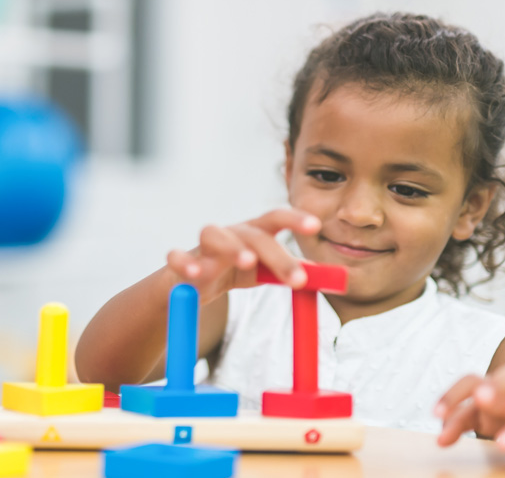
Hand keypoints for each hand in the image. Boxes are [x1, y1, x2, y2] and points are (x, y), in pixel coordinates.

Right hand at [165, 208, 319, 301]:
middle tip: (297, 279)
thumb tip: (328, 274)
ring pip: (213, 234)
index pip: (276, 219)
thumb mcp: (263, 271)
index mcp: (253, 233)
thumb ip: (291, 270)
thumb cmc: (230, 271)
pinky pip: (176, 259)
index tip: (316, 226)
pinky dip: (183, 263)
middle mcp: (229, 234)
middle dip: (276, 254)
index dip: (295, 219)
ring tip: (247, 262)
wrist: (185, 285)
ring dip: (231, 247)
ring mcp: (201, 248)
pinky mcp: (177, 265)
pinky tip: (194, 275)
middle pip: (253, 234)